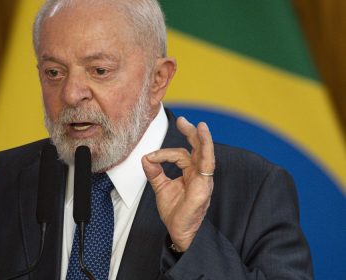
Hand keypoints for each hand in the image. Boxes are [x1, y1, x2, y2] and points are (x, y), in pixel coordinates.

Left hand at [142, 117, 214, 250]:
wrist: (179, 232)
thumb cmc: (175, 212)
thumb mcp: (161, 188)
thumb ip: (154, 173)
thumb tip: (146, 158)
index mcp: (191, 173)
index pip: (180, 155)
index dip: (164, 153)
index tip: (150, 158)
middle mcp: (199, 174)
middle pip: (198, 149)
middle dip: (191, 133)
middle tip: (182, 120)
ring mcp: (204, 180)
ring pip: (206, 154)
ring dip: (203, 139)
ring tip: (200, 126)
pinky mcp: (204, 187)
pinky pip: (206, 165)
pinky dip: (205, 150)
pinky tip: (202, 138)